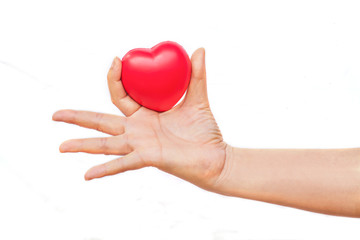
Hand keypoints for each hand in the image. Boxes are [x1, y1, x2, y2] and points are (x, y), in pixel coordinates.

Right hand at [53, 48, 228, 190]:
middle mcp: (138, 130)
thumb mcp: (198, 98)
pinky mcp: (148, 158)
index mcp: (146, 115)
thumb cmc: (205, 131)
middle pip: (102, 121)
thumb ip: (196, 75)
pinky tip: (87, 174)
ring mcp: (140, 145)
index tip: (115, 60)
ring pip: (106, 143)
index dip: (114, 79)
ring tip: (61, 147)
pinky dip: (105, 169)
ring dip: (82, 144)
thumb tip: (198, 49)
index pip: (121, 96)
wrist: (216, 156)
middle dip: (78, 117)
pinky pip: (123, 163)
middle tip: (55, 114)